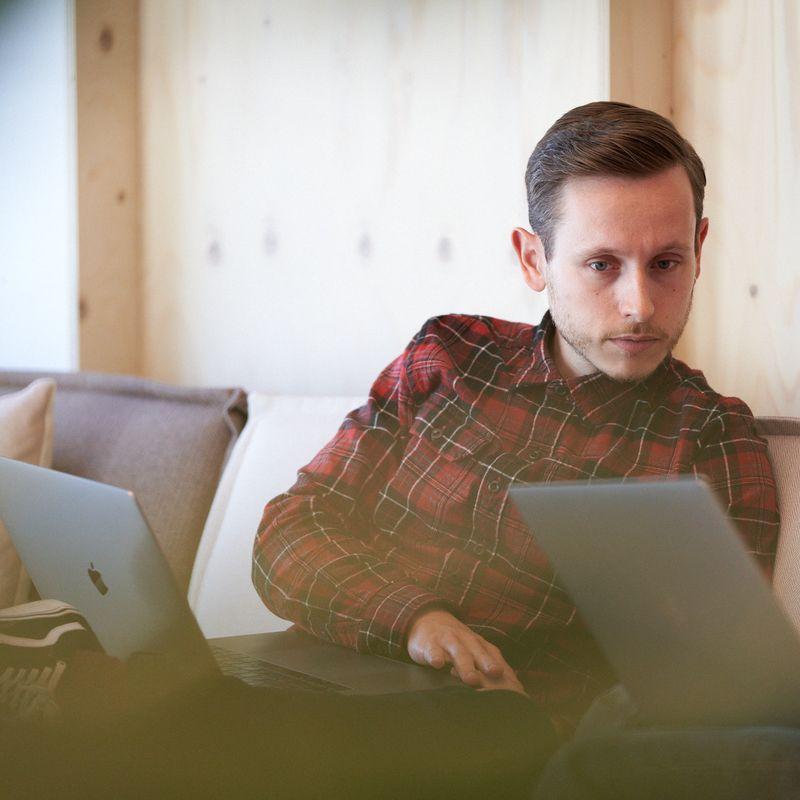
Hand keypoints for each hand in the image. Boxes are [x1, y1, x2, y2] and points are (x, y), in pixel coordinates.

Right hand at [406, 608, 526, 695]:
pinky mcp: (429, 644)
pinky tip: (437, 664)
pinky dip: (435, 656)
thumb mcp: (473, 649)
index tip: (512, 684)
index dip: (503, 668)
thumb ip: (490, 665)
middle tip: (495, 675)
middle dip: (487, 664)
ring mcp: (447, 641)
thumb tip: (514, 688)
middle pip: (478, 652)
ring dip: (465, 665)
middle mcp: (465, 640)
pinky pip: (432, 650)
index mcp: (478, 643)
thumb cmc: (456, 642)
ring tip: (471, 679)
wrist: (429, 620)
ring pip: (458, 652)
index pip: (493, 655)